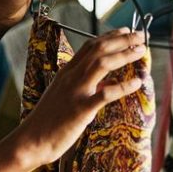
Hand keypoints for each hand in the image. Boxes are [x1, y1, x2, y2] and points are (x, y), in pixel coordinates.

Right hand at [13, 28, 146, 166]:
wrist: (31, 140)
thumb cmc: (49, 121)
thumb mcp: (65, 97)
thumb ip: (87, 87)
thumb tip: (110, 83)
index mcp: (66, 72)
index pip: (89, 46)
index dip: (109, 36)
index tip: (125, 31)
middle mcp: (71, 77)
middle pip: (99, 49)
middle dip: (122, 40)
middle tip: (140, 36)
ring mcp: (75, 92)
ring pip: (102, 63)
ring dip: (124, 54)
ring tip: (141, 50)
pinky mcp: (81, 110)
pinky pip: (105, 94)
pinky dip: (123, 86)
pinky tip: (136, 83)